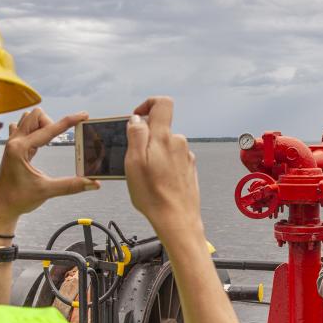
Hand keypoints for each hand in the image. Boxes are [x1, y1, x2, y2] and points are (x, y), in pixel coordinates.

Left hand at [0, 108, 98, 224]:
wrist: (3, 207)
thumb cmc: (20, 199)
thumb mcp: (47, 191)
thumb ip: (71, 185)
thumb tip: (93, 183)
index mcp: (20, 149)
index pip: (49, 129)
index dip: (69, 121)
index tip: (83, 115)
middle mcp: (14, 142)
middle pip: (36, 115)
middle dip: (51, 123)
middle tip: (59, 140)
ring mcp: (12, 143)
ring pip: (28, 118)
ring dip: (42, 125)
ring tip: (49, 141)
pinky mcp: (13, 147)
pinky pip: (23, 127)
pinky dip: (35, 130)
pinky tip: (39, 143)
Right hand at [124, 97, 201, 238]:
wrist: (177, 219)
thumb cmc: (153, 195)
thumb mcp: (134, 162)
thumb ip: (136, 135)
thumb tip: (137, 118)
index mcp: (164, 137)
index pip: (162, 103)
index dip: (147, 104)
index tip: (137, 118)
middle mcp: (178, 143)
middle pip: (160, 128)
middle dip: (145, 139)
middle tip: (135, 160)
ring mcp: (186, 156)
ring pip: (165, 145)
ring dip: (154, 155)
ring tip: (146, 176)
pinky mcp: (188, 168)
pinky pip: (172, 159)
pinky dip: (162, 166)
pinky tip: (157, 182)